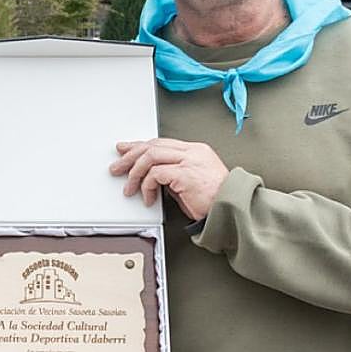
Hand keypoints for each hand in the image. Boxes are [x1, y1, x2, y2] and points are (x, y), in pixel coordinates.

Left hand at [111, 138, 229, 220]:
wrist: (232, 209)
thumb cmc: (215, 200)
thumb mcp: (192, 182)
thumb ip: (174, 175)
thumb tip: (152, 176)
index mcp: (195, 151)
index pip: (161, 142)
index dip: (140, 146)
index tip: (126, 150)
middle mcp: (192, 152)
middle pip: (153, 145)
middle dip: (131, 156)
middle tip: (118, 166)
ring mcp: (189, 161)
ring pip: (151, 156)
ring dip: (135, 172)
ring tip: (129, 187)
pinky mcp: (185, 174)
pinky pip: (155, 174)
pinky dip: (146, 186)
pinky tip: (147, 197)